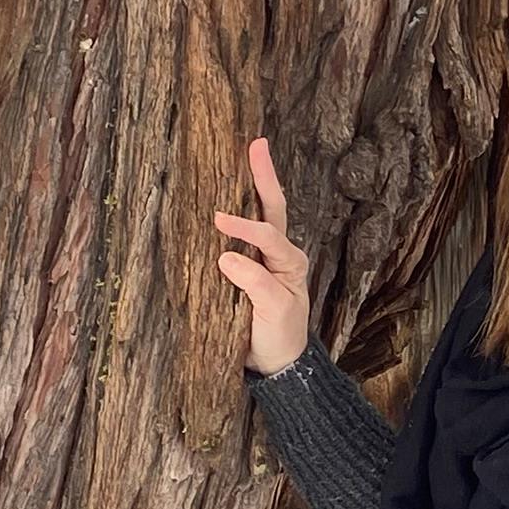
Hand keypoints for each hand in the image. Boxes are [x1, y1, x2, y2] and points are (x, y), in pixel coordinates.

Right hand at [213, 137, 311, 376]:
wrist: (275, 364)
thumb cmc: (278, 336)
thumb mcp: (273, 312)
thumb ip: (255, 283)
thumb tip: (226, 256)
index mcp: (290, 262)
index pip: (267, 234)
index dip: (244, 226)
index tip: (218, 220)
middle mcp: (279, 253)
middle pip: (272, 208)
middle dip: (264, 176)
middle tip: (255, 144)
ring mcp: (263, 258)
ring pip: (260, 215)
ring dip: (251, 186)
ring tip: (241, 155)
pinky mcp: (246, 268)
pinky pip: (240, 235)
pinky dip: (234, 211)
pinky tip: (220, 193)